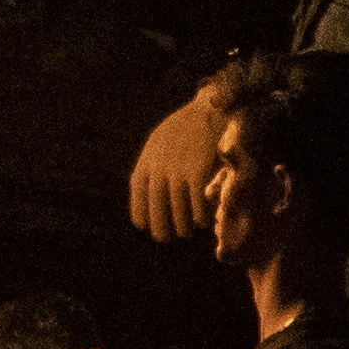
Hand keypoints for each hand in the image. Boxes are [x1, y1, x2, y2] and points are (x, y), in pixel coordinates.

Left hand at [125, 93, 219, 242]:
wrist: (210, 109)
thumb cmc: (187, 126)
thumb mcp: (161, 140)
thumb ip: (155, 162)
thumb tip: (152, 187)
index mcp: (148, 158)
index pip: (138, 191)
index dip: (139, 210)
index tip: (143, 226)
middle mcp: (159, 166)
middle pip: (156, 203)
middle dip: (159, 224)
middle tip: (164, 238)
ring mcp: (178, 170)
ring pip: (176, 207)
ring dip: (180, 224)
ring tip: (185, 233)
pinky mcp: (197, 172)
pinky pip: (195, 202)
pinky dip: (198, 215)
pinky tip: (201, 222)